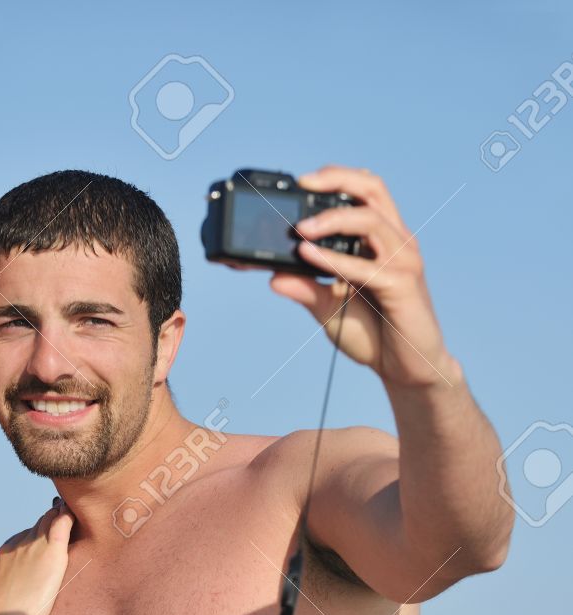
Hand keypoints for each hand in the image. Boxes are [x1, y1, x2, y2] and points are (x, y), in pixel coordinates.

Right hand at [0, 502, 73, 614]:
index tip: (51, 530)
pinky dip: (69, 516)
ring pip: (50, 520)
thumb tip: (22, 591)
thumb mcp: (4, 592)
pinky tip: (77, 514)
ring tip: (74, 509)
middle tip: (66, 511)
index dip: (42, 531)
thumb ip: (15, 584)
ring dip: (61, 515)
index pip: (28, 534)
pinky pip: (62, 524)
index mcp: (7, 551)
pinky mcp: (51, 552)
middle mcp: (20, 543)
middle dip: (52, 518)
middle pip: (40, 524)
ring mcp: (35, 545)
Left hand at [266, 165, 459, 388]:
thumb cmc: (374, 336)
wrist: (406, 369)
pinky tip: (307, 255)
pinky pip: (365, 266)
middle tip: (303, 184)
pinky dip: (334, 259)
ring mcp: (403, 261)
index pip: (365, 192)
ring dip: (332, 218)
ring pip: (370, 220)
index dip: (336, 179)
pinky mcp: (402, 285)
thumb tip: (273, 277)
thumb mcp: (330, 310)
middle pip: (373, 189)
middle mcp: (396, 242)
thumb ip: (306, 290)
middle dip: (337, 179)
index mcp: (382, 240)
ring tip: (300, 228)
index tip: (300, 183)